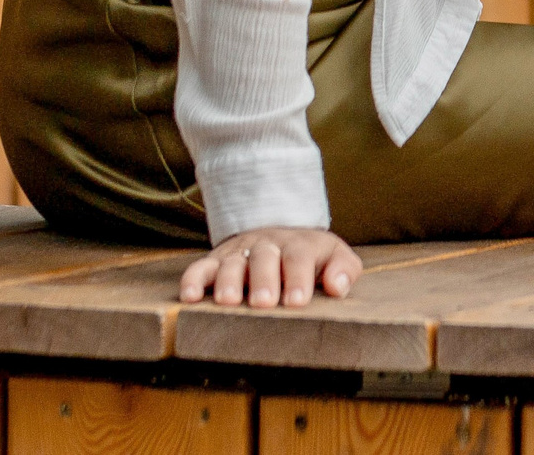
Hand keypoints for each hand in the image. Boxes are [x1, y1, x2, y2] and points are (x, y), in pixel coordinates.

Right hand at [178, 227, 363, 305]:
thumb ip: (344, 269)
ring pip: (232, 263)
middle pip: (263, 258)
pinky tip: (190, 297)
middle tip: (264, 302)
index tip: (296, 301)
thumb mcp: (334, 256)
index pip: (299, 257)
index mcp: (298, 245)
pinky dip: (193, 280)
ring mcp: (239, 253)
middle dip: (263, 280)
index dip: (298, 278)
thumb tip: (337, 286)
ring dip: (228, 281)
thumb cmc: (310, 256)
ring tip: (228, 301)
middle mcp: (266, 246)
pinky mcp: (216, 260)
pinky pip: (200, 267)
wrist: (279, 232)